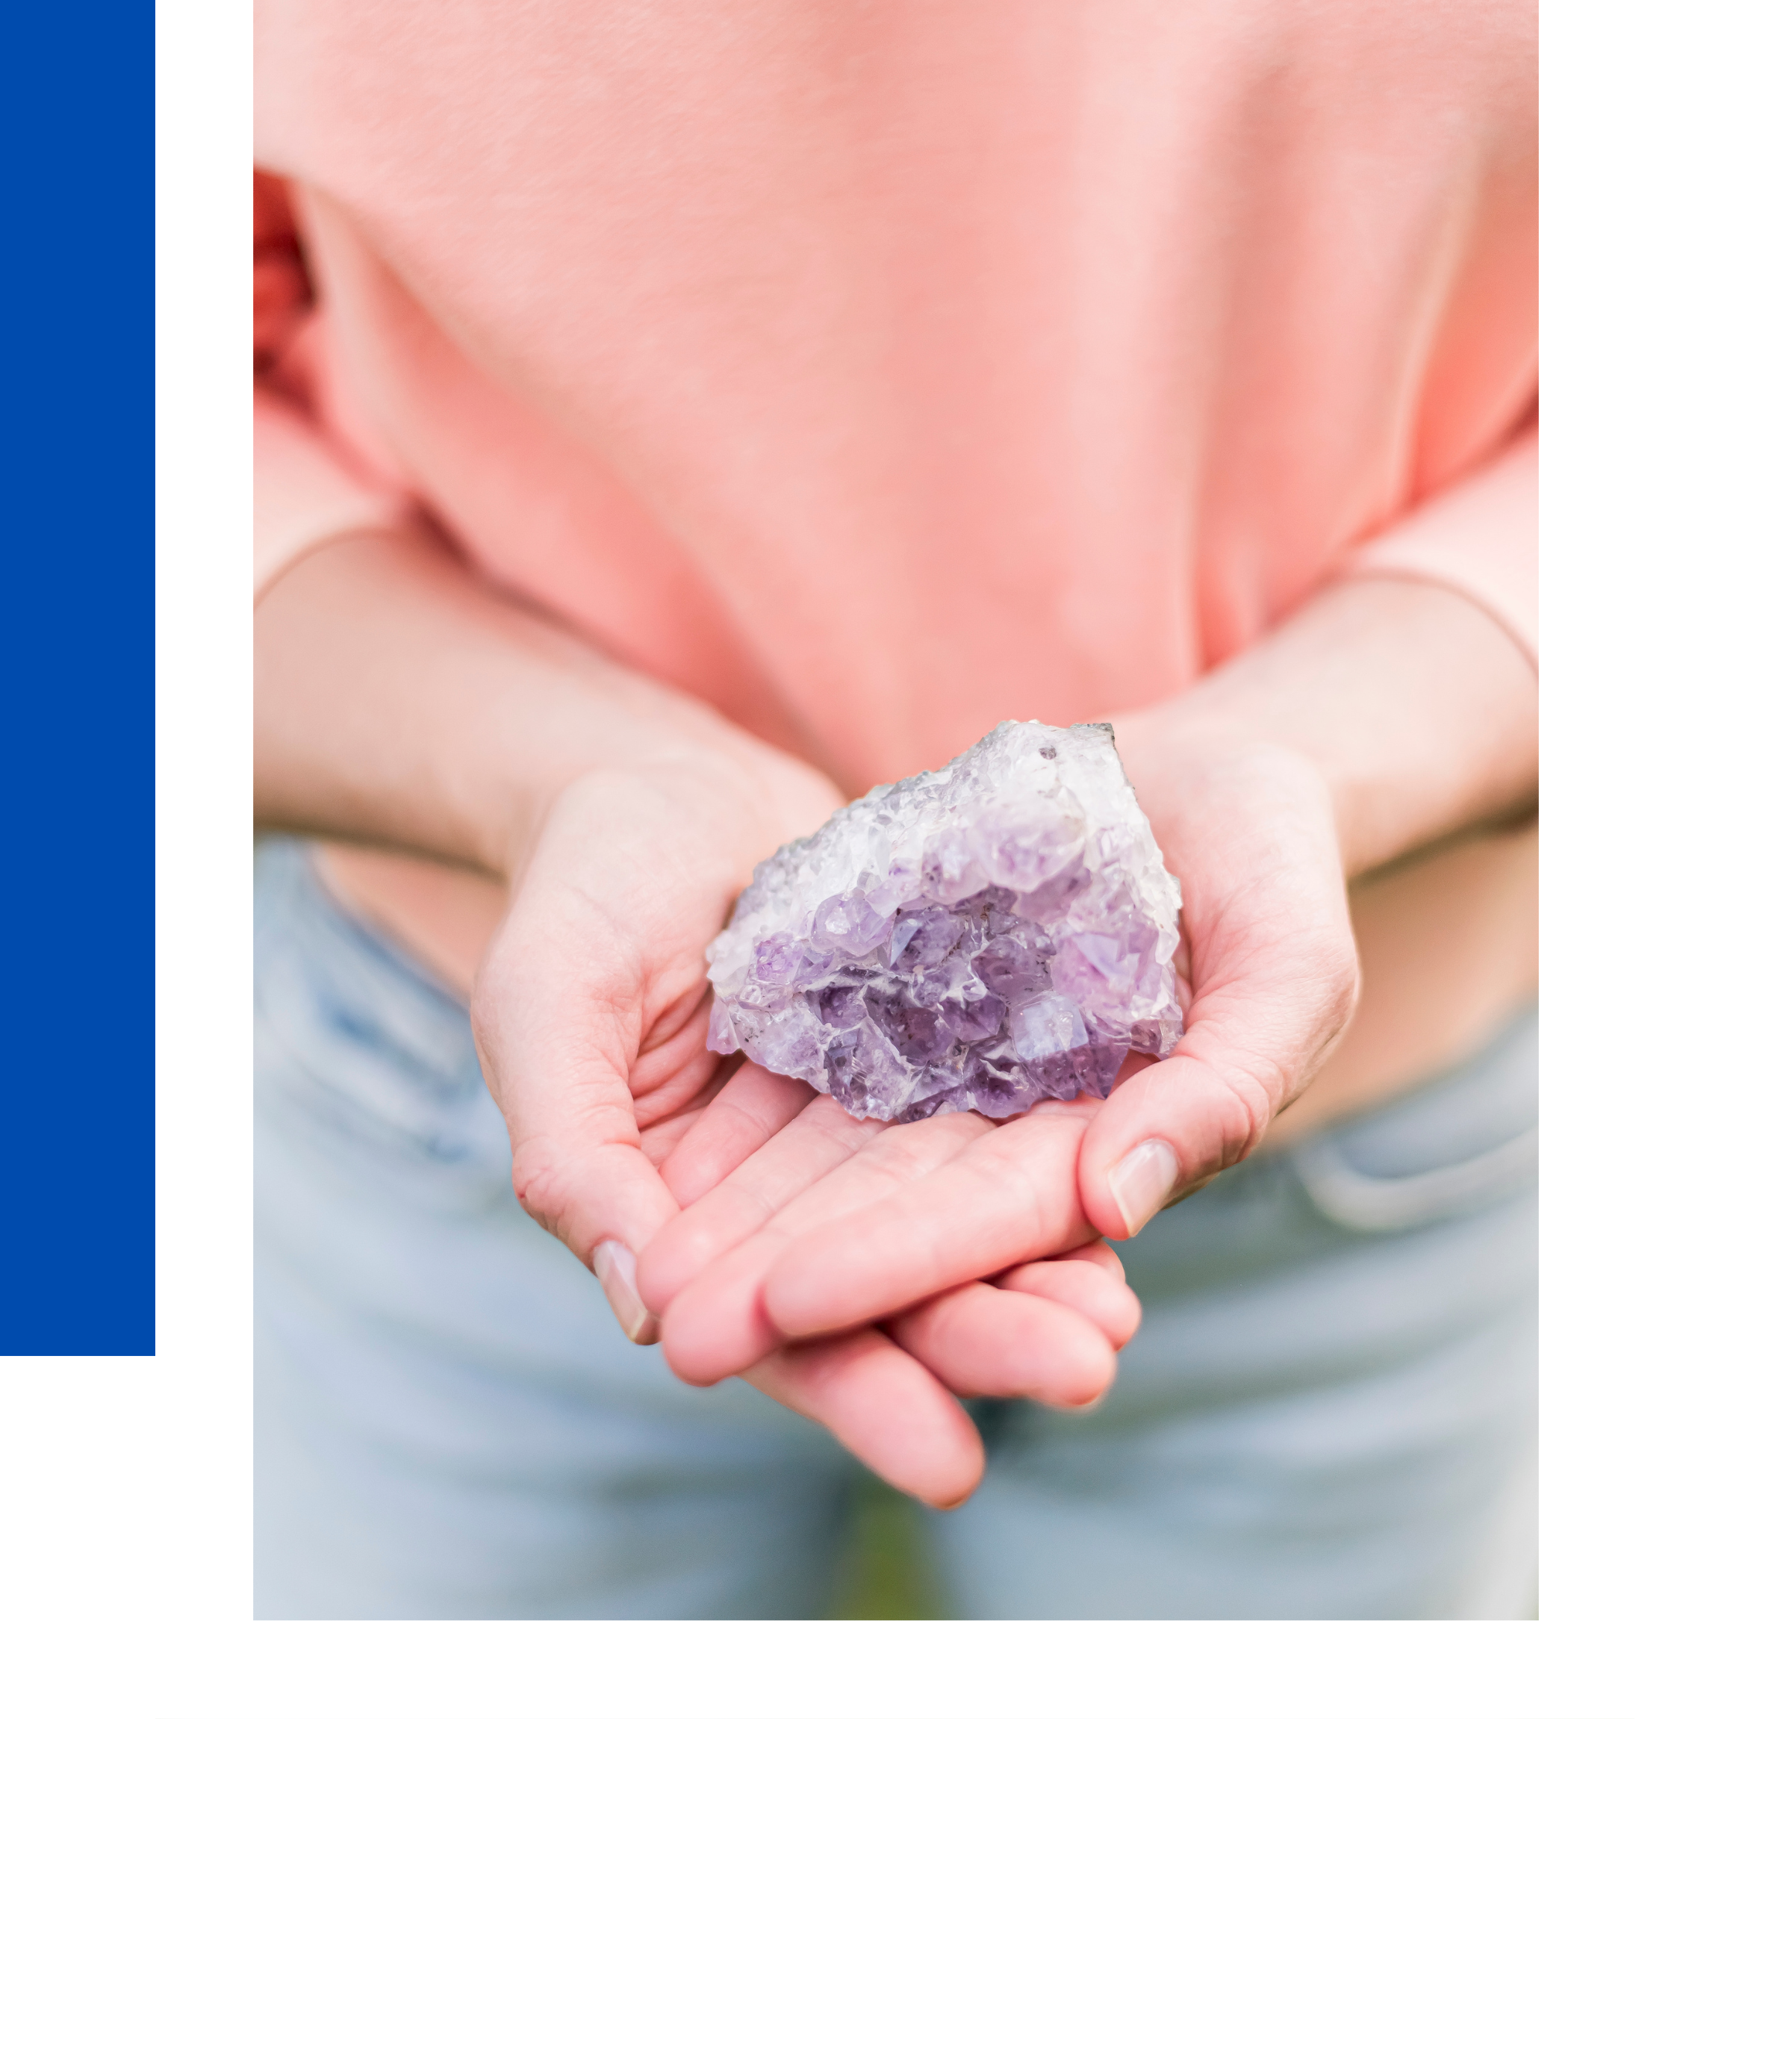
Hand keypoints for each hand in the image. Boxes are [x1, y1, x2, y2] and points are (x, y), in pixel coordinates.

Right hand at [475, 751, 1140, 1501]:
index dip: (857, 1394)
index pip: (777, 1330)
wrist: (661, 781)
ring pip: (956, 1222)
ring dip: (1037, 1273)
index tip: (951, 1459)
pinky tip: (1122, 1194)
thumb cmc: (579, 891)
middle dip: (984, 1341)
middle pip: (892, 1292)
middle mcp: (786, 1195)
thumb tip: (644, 1314)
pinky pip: (992, 1121)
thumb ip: (574, 1155)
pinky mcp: (925, 1050)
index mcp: (682, 1217)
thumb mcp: (541, 1006)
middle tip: (1081, 1373)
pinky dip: (1053, 1166)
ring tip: (1118, 1321)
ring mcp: (860, 1126)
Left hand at [636, 574, 1538, 1445]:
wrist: (1213, 772)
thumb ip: (1224, 1090)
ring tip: (648, 1282)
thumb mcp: (1291, 969)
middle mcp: (1016, 1133)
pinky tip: (658, 1167)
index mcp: (1109, 1151)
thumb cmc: (1280, 873)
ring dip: (749, 1227)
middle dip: (790, 1282)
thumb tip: (1117, 1204)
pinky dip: (747, 1128)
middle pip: (893, 1217)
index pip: (992, 1220)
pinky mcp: (902, 1004)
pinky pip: (813, 1067)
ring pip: (834, 1163)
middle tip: (680, 1339)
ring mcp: (954, 1071)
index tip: (789, 1300)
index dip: (894, 1263)